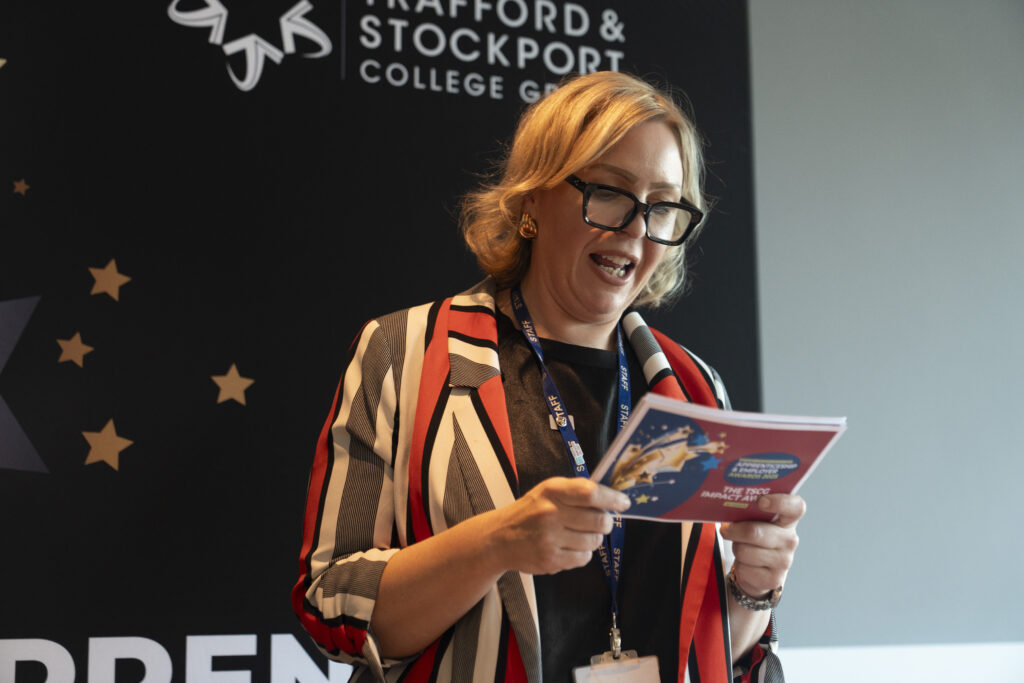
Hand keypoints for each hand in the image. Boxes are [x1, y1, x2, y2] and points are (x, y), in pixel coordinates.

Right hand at [491, 477, 630, 574]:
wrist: (499, 538)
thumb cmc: (530, 512)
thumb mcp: (548, 491)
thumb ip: (576, 492)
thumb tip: (612, 500)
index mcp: (552, 491)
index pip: (590, 493)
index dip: (612, 498)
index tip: (624, 503)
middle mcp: (550, 513)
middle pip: (599, 520)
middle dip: (605, 522)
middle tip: (600, 522)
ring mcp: (550, 539)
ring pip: (594, 542)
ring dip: (593, 539)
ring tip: (579, 535)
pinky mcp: (550, 560)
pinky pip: (583, 558)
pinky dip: (582, 554)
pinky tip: (569, 547)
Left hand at [720, 493, 805, 597]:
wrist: (760, 570)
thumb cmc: (756, 537)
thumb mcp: (756, 521)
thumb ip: (749, 511)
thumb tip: (728, 505)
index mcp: (788, 520)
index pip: (795, 507)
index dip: (780, 502)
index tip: (760, 502)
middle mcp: (790, 540)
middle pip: (754, 532)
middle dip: (734, 530)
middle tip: (726, 529)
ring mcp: (784, 561)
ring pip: (744, 551)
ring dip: (736, 548)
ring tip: (741, 547)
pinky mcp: (774, 579)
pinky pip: (744, 569)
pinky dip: (739, 565)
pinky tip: (746, 564)